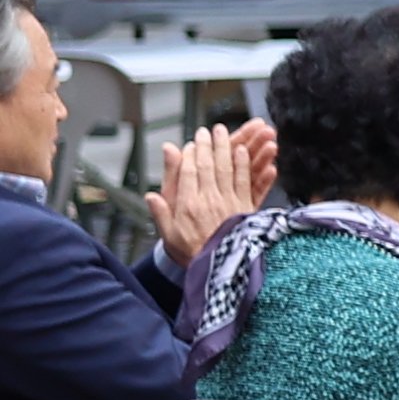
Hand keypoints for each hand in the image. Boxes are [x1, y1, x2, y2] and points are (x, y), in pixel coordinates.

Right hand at [150, 121, 271, 265]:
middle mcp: (209, 199)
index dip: (191, 154)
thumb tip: (150, 194)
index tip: (192, 141)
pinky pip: (245, 180)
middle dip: (209, 145)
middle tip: (210, 129)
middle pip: (210, 165)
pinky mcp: (246, 207)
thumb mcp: (169, 235)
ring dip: (227, 147)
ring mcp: (230, 202)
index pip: (189, 172)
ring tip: (226, 132)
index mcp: (188, 204)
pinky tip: (244, 152)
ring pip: (228, 168)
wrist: (222, 270)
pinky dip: (245, 164)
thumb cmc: (193, 253)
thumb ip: (161, 212)